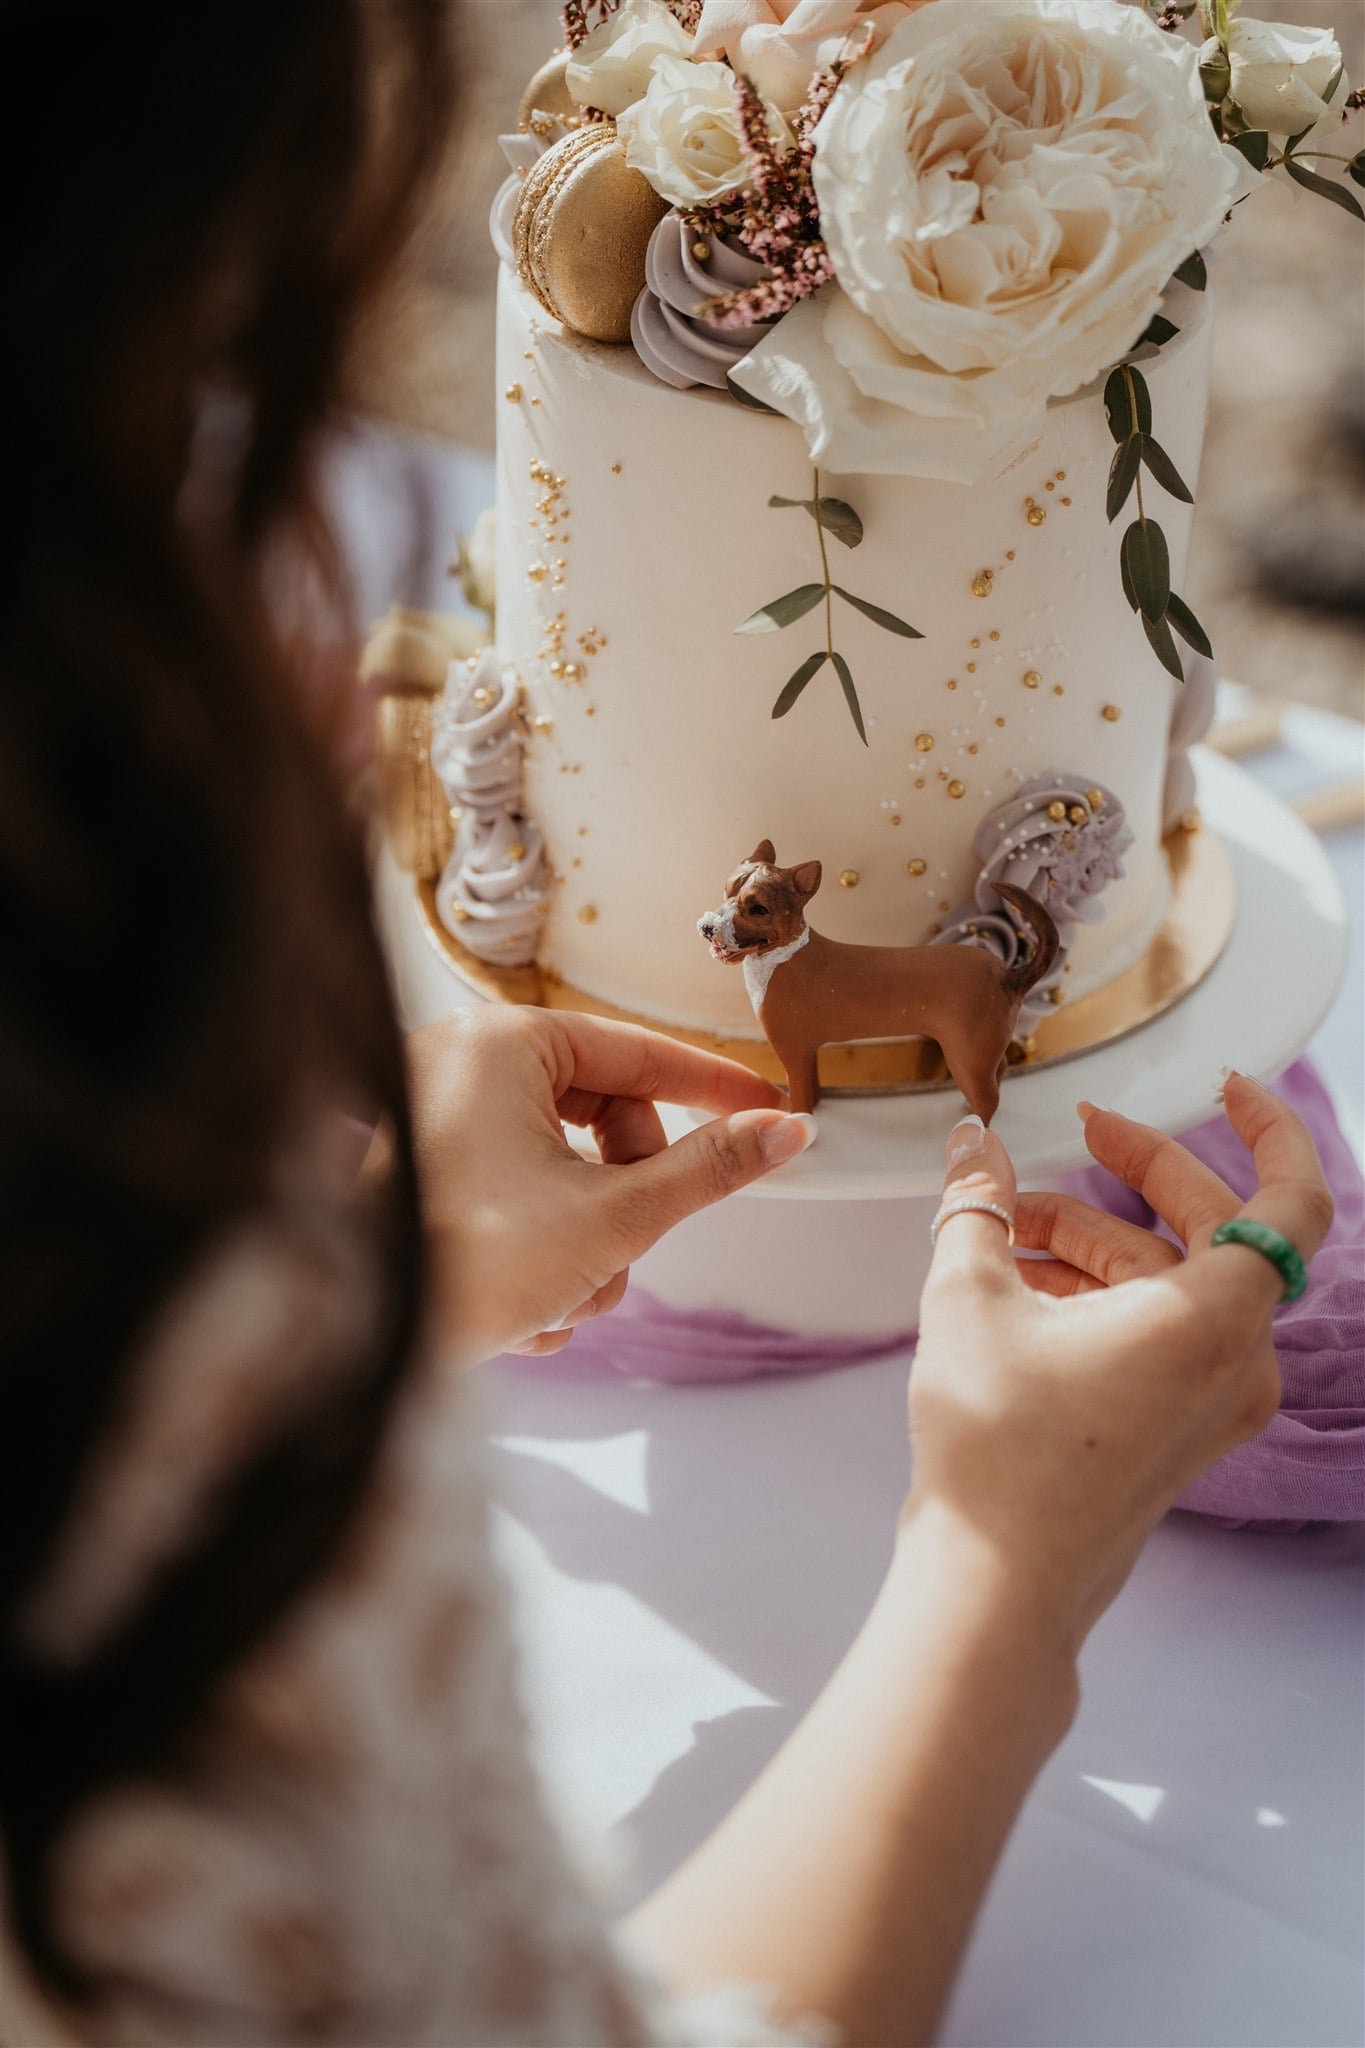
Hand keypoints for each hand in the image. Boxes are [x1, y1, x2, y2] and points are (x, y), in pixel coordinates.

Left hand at [406, 1006, 812, 1359]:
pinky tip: (524, 1314)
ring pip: (564, 1172)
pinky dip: (537, 1256)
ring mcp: (433, 1119)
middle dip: (625, 1205)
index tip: (767, 1110)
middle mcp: (458, 1064)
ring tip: (560, 1302)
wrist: (358, 1342)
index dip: (713, 1089)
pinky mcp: (421, 1174)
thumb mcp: (613, 1216)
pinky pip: (515, 1197)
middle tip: (621, 1252)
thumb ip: (706, 1169)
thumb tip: (780, 1134)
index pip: (638, 1052)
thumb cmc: (464, 1265)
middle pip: (602, 1120)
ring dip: (586, 1249)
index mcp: (501, 1043)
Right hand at [905, 1072, 1333, 1652]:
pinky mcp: (1180, 1431)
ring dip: (1099, 1241)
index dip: (1269, 1129)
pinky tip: (1025, 1282)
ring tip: (1011, 1229)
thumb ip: (977, 1204)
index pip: (1290, 1200)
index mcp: (1213, 1318)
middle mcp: (1235, 1361)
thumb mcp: (970, 1298)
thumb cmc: (998, 1456)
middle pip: (1211, 1230)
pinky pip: (1163, 1332)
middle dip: (1138, 1174)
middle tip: (1078, 1134)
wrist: (995, 1585)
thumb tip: (973, 1142)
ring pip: (1173, 1282)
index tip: (1227, 1088)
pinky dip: (1105, 1294)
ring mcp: (1212, 1403)